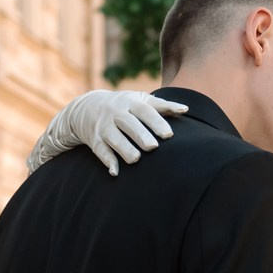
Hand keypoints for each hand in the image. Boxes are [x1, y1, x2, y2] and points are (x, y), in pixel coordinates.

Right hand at [28, 91, 187, 177]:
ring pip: (114, 138)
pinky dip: (107, 161)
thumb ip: (162, 106)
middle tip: (153, 147)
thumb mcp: (140, 100)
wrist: (86, 107)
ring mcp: (104, 126)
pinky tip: (115, 172)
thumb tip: (186, 109)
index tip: (169, 135)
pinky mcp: (94, 139)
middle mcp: (116, 112)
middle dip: (140, 135)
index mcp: (130, 102)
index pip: (145, 111)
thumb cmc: (123, 105)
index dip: (156, 122)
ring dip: (124, 148)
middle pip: (129, 123)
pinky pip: (100, 151)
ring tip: (136, 159)